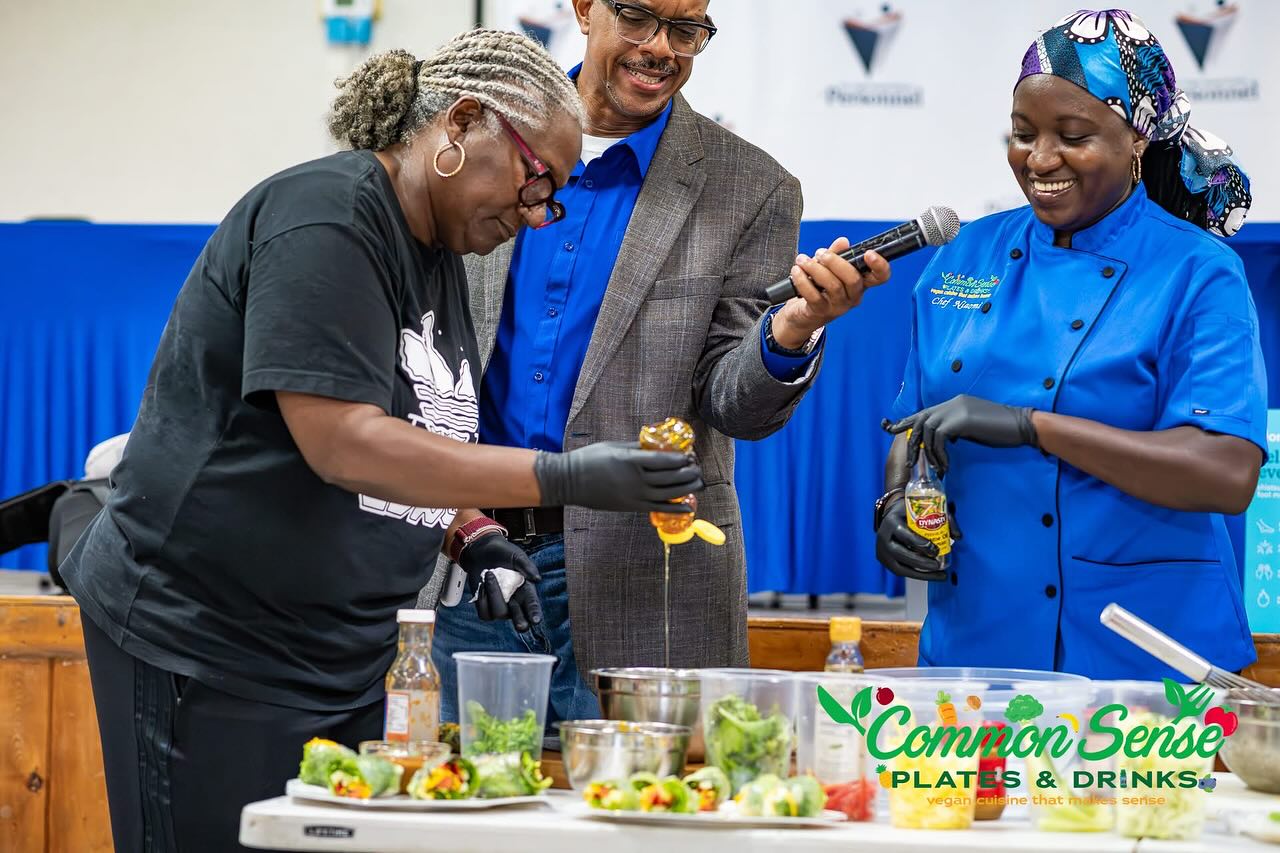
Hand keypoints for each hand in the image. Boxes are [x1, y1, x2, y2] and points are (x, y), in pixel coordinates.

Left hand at [457, 532, 541, 632]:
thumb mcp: (517, 556)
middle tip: (520, 625)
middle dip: (520, 622)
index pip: (532, 604)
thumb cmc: (503, 553)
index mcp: (526, 590)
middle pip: (520, 619)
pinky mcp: (486, 607)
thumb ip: (527, 566)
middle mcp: (515, 601)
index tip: (535, 620)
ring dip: (494, 595)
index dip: (534, 612)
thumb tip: (537, 579)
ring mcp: (500, 605)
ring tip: (490, 575)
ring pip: (499, 614)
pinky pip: (484, 613)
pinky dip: (482, 599)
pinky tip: (482, 585)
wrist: (482, 551)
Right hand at [534, 441, 703, 511]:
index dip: (681, 458)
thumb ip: (637, 447)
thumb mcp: (613, 446)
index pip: (664, 460)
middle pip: (670, 477)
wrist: (569, 481)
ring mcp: (634, 495)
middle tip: (697, 467)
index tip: (689, 455)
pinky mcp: (632, 507)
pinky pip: (659, 509)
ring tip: (699, 482)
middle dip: (688, 472)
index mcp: (631, 460)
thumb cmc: (589, 459)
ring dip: (687, 488)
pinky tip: (688, 506)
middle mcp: (635, 479)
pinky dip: (675, 509)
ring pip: (669, 493)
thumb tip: (657, 444)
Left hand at [770, 237, 891, 347]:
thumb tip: (843, 242)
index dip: (880, 266)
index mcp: (859, 283)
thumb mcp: (827, 268)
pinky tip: (796, 271)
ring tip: (802, 260)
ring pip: (833, 285)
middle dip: (836, 262)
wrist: (801, 314)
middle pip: (853, 279)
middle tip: (821, 253)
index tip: (869, 253)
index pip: (880, 277)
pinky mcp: (820, 311)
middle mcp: (852, 296)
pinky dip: (803, 280)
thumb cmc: (818, 288)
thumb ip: (836, 254)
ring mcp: (838, 306)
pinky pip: (813, 295)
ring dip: (816, 268)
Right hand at [874, 495, 962, 581]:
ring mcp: (882, 550)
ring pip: (900, 567)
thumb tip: (958, 536)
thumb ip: (942, 518)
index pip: (905, 535)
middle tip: (938, 565)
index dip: (920, 544)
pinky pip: (901, 571)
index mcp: (891, 521)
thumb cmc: (910, 511)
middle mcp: (883, 537)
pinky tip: (931, 575)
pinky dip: (917, 575)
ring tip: (939, 574)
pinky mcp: (885, 560)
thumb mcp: (923, 508)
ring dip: (921, 573)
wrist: (892, 515)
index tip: (935, 549)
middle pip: (901, 553)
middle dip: (921, 561)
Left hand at [885, 394, 1037, 475]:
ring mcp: (956, 409)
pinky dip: (939, 453)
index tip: (888, 428)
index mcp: (953, 403)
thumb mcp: (973, 426)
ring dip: (929, 453)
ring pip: (928, 430)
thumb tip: (943, 438)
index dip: (904, 420)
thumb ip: (956, 428)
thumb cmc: (1001, 430)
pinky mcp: (961, 419)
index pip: (923, 411)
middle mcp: (951, 403)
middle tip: (912, 462)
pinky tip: (946, 465)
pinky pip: (939, 437)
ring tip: (936, 468)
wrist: (1022, 425)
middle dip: (912, 442)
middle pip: (920, 420)